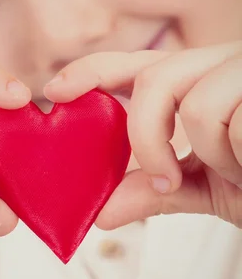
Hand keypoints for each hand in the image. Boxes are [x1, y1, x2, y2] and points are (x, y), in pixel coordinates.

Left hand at [45, 41, 241, 229]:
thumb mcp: (204, 188)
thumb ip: (154, 192)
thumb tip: (100, 213)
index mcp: (196, 81)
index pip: (136, 65)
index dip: (92, 71)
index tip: (55, 91)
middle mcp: (217, 64)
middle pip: (155, 78)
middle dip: (147, 136)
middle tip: (164, 178)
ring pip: (196, 107)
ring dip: (213, 156)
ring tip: (238, 170)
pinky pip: (233, 126)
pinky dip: (239, 159)